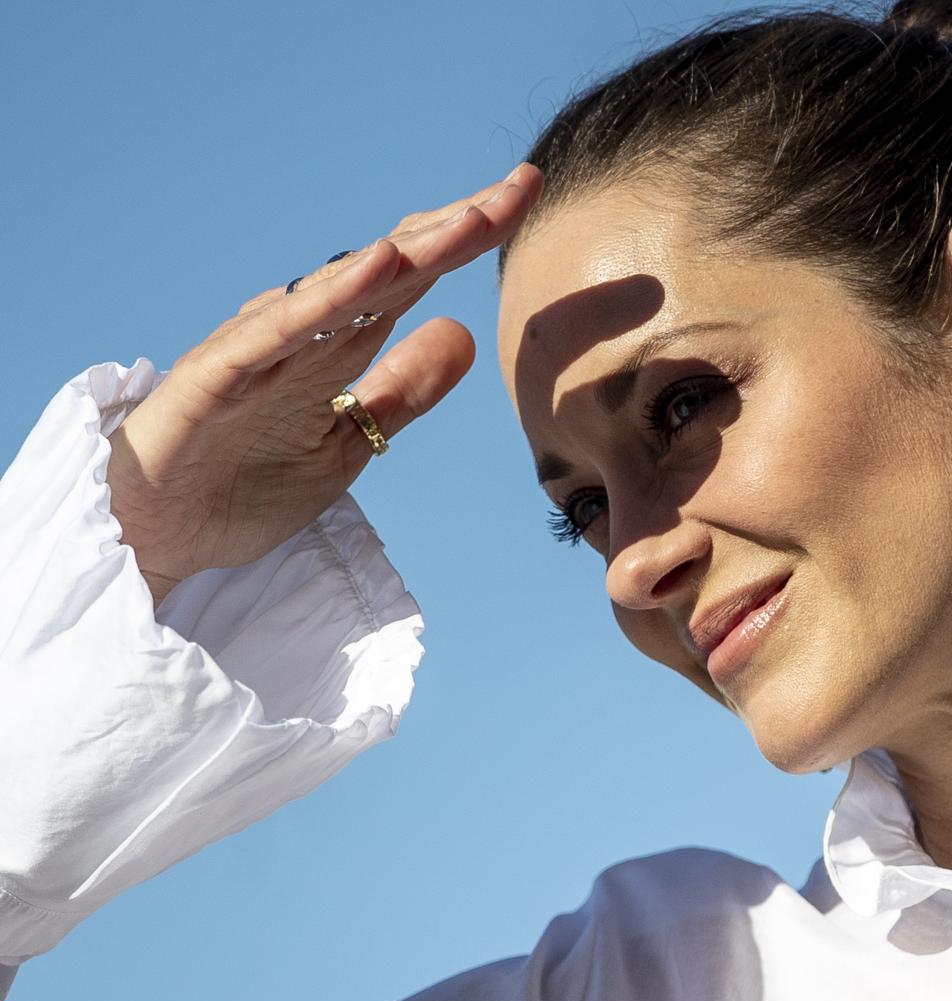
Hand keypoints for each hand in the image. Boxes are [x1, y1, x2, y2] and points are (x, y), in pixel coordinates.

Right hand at [106, 164, 542, 604]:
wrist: (161, 535)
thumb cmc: (244, 484)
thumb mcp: (349, 444)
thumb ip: (401, 391)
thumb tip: (463, 331)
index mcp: (334, 345)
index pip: (411, 282)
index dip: (467, 241)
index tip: (528, 200)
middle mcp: (301, 332)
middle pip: (387, 270)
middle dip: (454, 230)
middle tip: (521, 187)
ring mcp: (260, 349)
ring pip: (341, 290)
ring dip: (405, 254)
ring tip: (467, 220)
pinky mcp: (220, 376)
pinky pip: (279, 332)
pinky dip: (326, 300)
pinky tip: (374, 268)